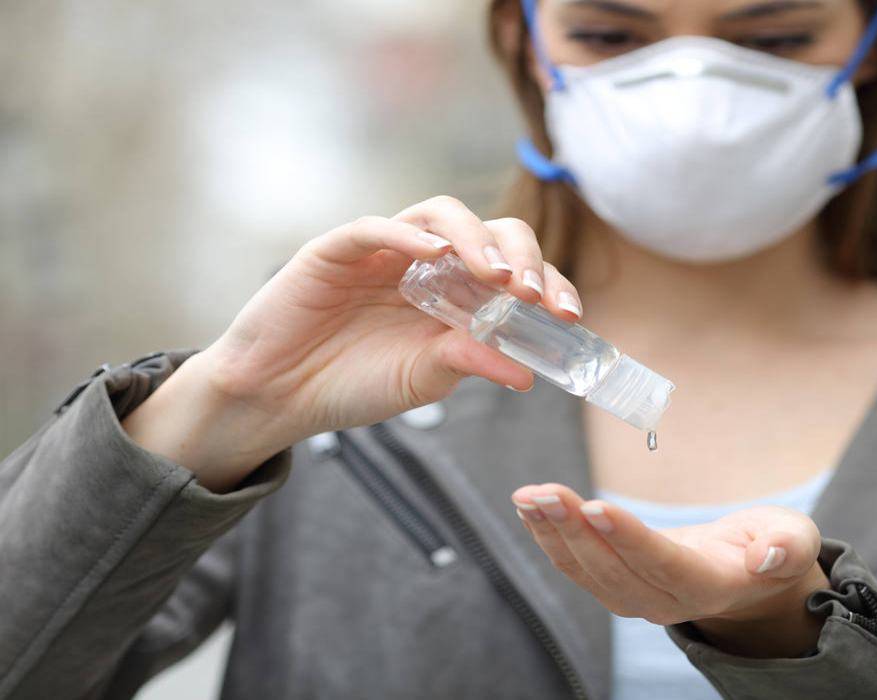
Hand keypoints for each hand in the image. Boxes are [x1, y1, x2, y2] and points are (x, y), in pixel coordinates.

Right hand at [124, 196, 582, 490]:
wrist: (279, 397)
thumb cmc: (352, 383)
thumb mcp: (424, 379)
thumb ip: (470, 363)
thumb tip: (527, 373)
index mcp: (455, 292)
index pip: (514, 271)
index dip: (547, 284)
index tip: (568, 315)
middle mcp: (427, 262)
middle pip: (488, 232)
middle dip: (520, 255)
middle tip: (530, 292)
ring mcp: (385, 250)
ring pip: (441, 214)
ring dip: (474, 239)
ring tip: (493, 276)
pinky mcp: (338, 249)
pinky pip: (376, 227)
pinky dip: (408, 234)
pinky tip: (433, 253)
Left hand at [512, 483, 829, 658]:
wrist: (751, 573)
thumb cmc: (772, 546)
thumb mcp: (796, 539)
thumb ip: (788, 548)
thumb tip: (769, 555)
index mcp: (712, 586)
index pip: (664, 565)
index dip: (629, 540)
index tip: (595, 509)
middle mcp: (668, 602)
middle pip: (615, 569)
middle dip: (575, 530)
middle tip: (544, 493)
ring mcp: (638, 600)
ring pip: (588, 571)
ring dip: (553, 533)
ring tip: (528, 496)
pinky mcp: (618, 587)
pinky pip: (577, 566)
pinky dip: (549, 537)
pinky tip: (530, 507)